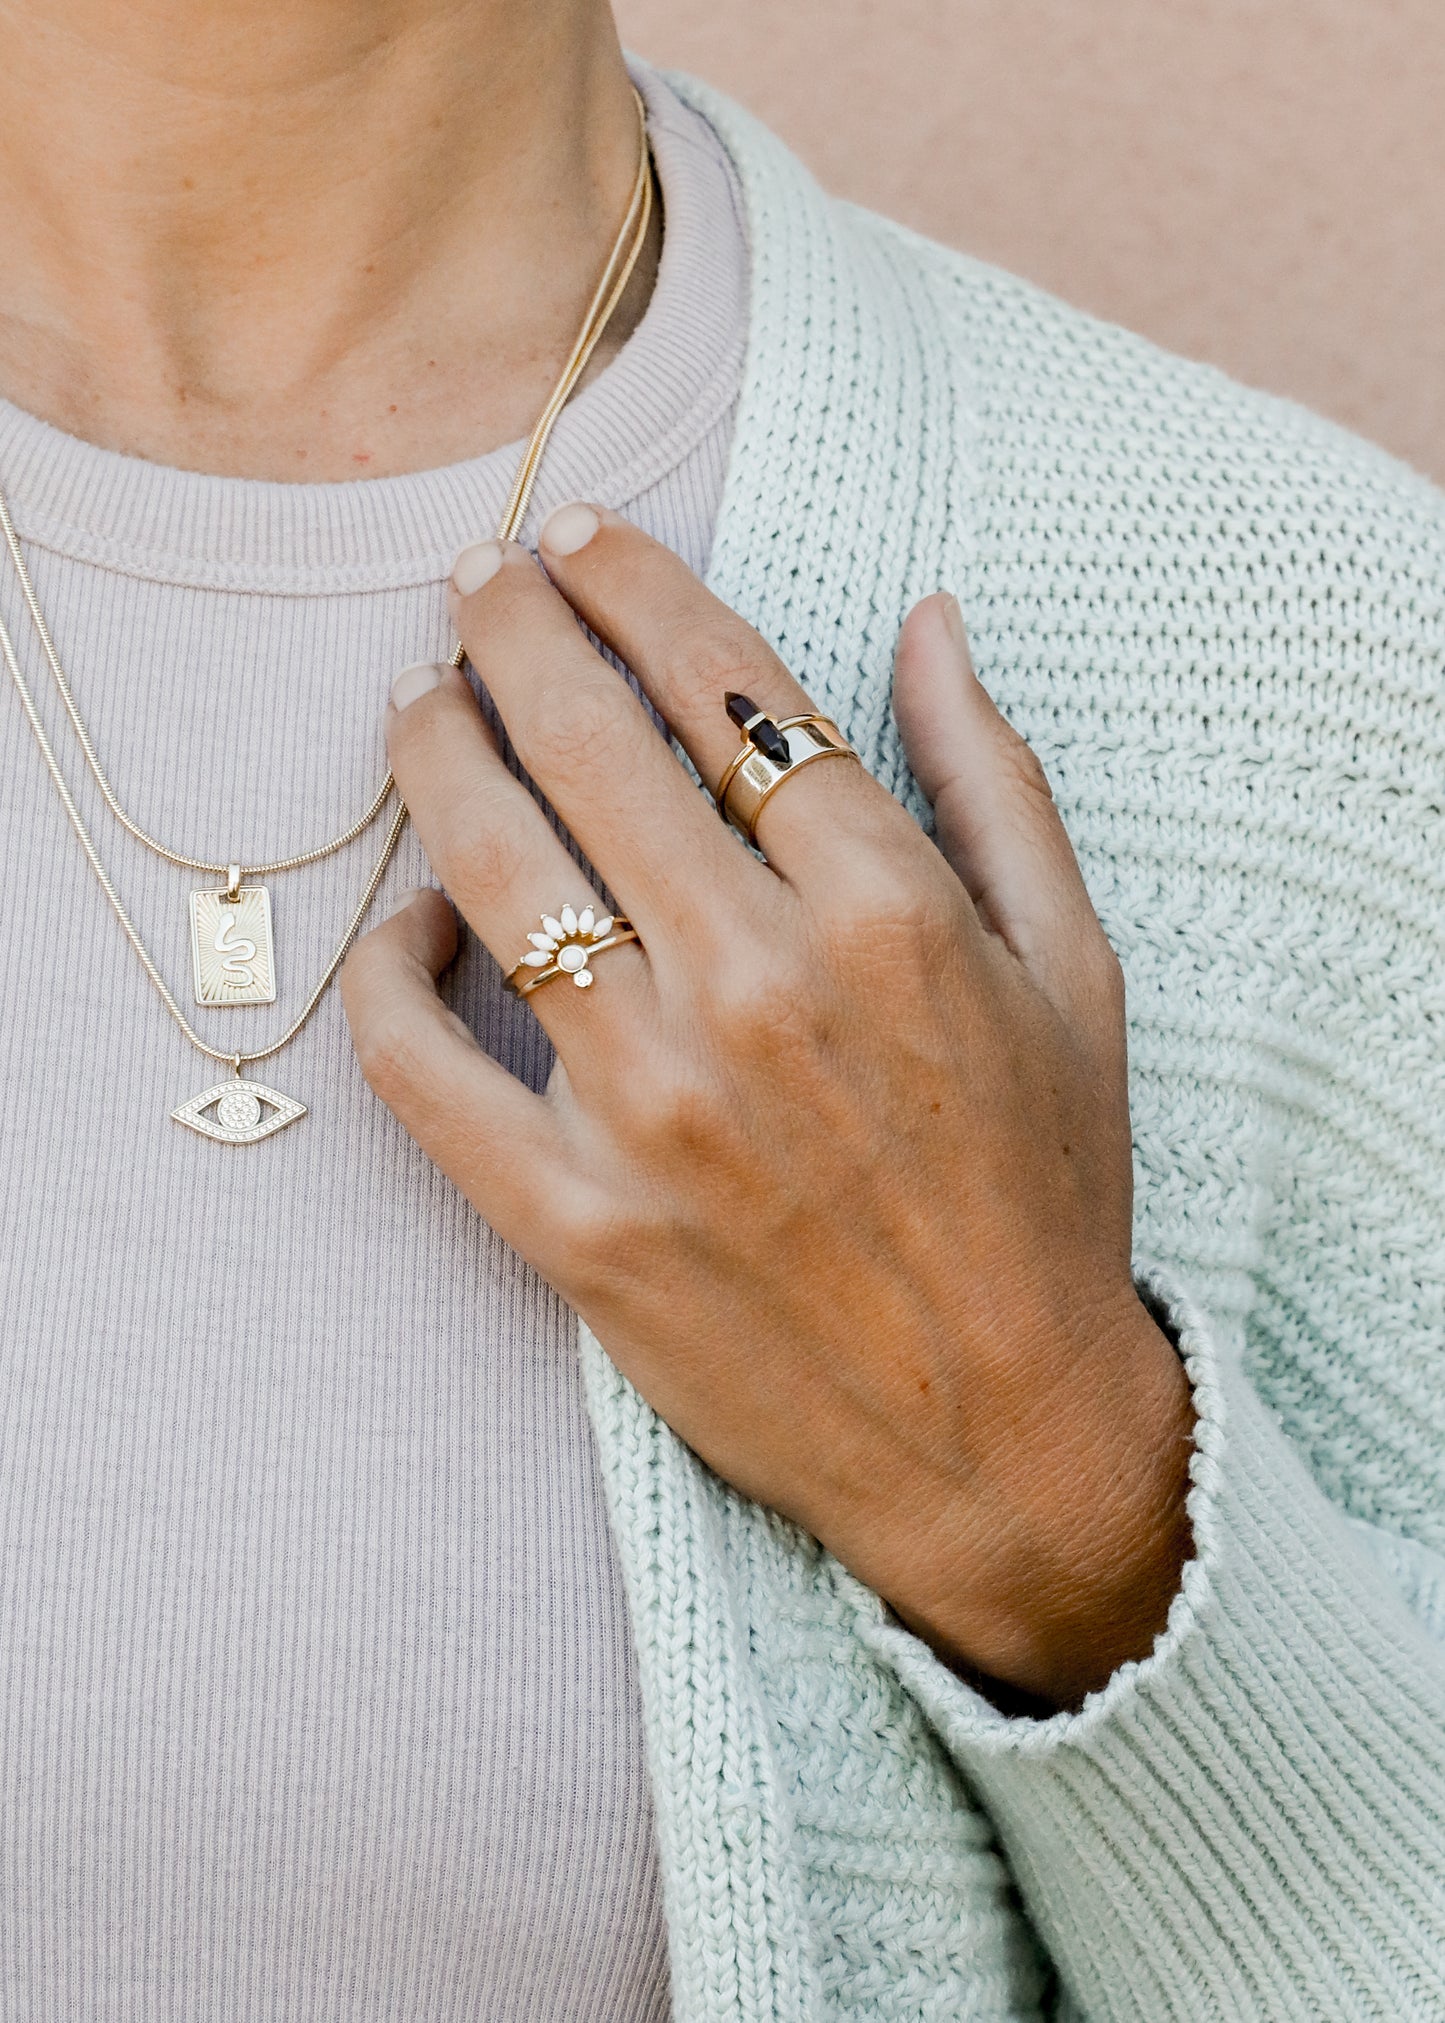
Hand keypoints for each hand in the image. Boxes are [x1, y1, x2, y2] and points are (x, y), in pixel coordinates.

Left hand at [340, 505, 1192, 1709]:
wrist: (1003, 1440)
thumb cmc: (1049, 1195)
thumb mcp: (1076, 975)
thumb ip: (996, 782)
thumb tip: (926, 617)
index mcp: (891, 914)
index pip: (723, 686)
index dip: (636, 585)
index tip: (586, 534)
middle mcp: (757, 992)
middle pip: (585, 747)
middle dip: (512, 626)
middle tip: (477, 573)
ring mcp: (652, 1111)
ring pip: (489, 872)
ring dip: (433, 753)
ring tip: (417, 699)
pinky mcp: (573, 1224)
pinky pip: (423, 1068)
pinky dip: (389, 974)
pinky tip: (405, 922)